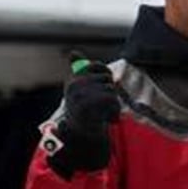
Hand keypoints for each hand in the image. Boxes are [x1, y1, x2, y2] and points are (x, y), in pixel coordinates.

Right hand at [46, 59, 120, 178]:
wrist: (79, 137)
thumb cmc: (82, 110)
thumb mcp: (80, 89)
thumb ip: (79, 69)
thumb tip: (73, 52)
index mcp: (73, 79)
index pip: (96, 65)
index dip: (105, 75)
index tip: (103, 86)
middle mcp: (74, 85)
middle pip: (107, 78)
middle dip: (109, 91)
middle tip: (100, 106)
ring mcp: (81, 95)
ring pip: (111, 89)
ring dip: (112, 103)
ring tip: (102, 113)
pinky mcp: (89, 105)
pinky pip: (112, 100)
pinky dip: (114, 111)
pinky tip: (107, 119)